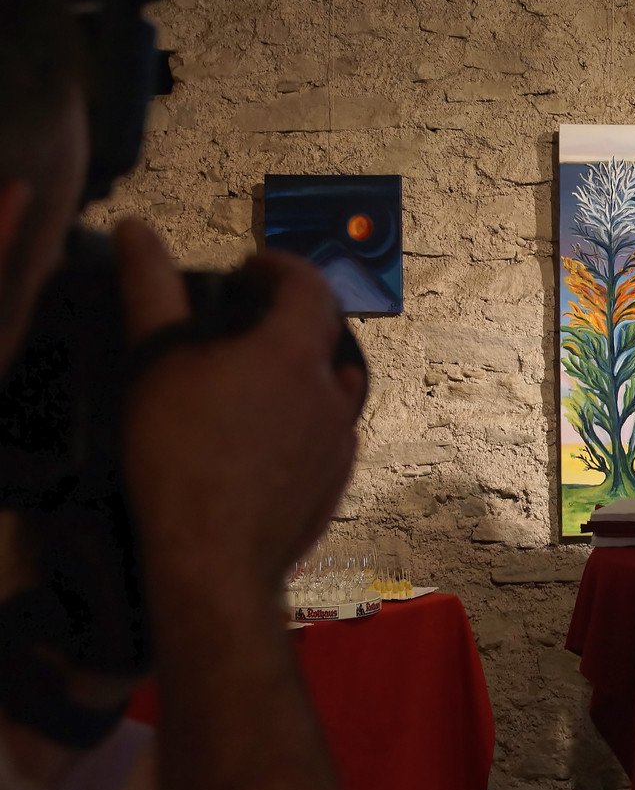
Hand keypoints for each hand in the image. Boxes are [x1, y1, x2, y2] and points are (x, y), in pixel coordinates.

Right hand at [115, 219, 365, 593]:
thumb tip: (138, 230)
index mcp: (297, 351)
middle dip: (289, 320)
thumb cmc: (180, 452)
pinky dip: (303, 423)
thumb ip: (150, 290)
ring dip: (303, 374)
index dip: (280, 267)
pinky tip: (265, 441)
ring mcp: (341, 441)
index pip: (308, 285)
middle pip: (324, 336)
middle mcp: (332, 390)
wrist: (213, 559)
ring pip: (332, 389)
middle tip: (245, 324)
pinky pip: (328, 437)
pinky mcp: (337, 484)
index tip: (250, 269)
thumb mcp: (155, 361)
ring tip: (256, 382)